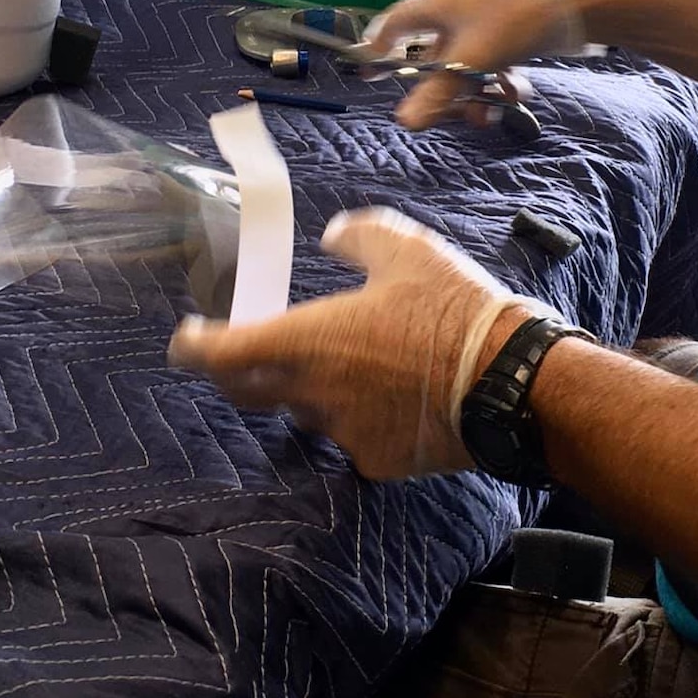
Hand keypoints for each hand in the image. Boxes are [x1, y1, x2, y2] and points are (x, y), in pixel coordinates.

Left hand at [168, 208, 535, 478]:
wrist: (511, 383)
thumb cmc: (454, 309)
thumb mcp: (407, 250)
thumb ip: (357, 237)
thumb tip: (332, 238)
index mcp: (308, 340)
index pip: (222, 353)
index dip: (194, 348)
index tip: (186, 340)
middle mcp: (313, 392)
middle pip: (247, 391)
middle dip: (234, 372)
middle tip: (240, 353)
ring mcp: (343, 432)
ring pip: (305, 412)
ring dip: (308, 391)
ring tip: (349, 366)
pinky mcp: (376, 461)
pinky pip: (350, 436)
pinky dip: (357, 416)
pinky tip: (391, 397)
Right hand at [368, 0, 586, 129]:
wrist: (575, 3)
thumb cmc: (515, 19)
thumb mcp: (471, 61)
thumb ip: (437, 94)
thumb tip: (404, 121)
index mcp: (436, 5)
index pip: (394, 24)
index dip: (379, 48)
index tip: (371, 73)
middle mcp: (455, 9)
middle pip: (433, 57)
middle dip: (443, 91)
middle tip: (449, 114)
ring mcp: (483, 20)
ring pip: (466, 65)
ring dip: (475, 92)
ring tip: (489, 112)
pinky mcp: (508, 30)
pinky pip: (491, 63)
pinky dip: (498, 82)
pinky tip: (516, 94)